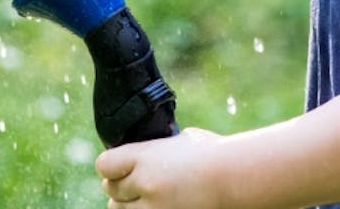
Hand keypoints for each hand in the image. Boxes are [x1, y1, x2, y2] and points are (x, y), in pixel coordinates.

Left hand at [97, 128, 228, 208]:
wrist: (235, 178)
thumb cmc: (214, 153)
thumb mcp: (181, 139)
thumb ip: (158, 148)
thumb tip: (148, 149)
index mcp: (144, 156)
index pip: (104, 165)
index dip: (111, 165)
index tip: (118, 166)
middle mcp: (143, 183)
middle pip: (111, 189)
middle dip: (120, 186)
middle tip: (133, 183)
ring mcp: (153, 208)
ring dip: (129, 204)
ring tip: (144, 197)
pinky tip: (155, 205)